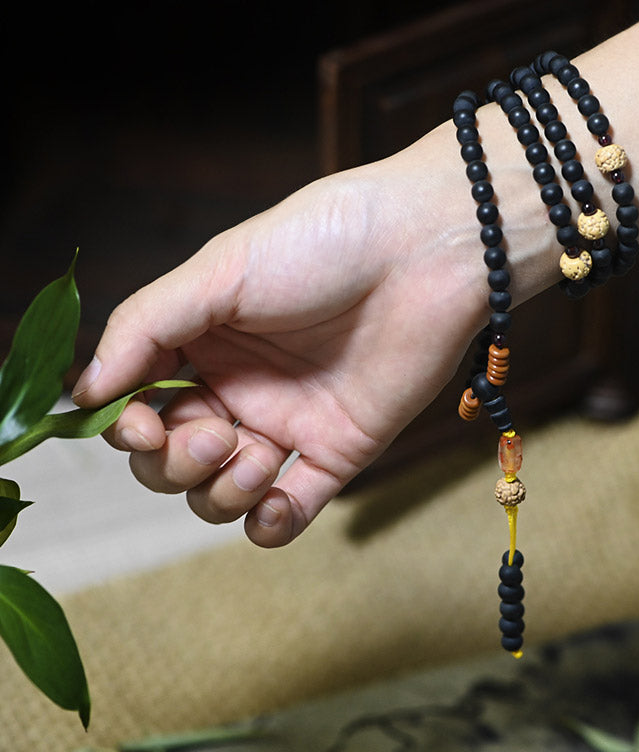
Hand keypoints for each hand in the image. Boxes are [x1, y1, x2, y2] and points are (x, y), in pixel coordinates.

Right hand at [72, 134, 494, 547]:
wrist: (425, 251)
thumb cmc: (325, 243)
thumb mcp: (219, 269)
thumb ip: (146, 326)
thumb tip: (84, 391)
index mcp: (204, 343)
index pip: (140, 405)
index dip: (129, 428)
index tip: (140, 424)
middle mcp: (241, 387)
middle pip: (173, 460)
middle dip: (176, 463)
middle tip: (213, 434)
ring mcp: (289, 422)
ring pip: (224, 493)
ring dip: (222, 491)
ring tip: (254, 451)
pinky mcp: (340, 449)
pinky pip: (294, 509)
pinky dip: (273, 524)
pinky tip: (274, 504)